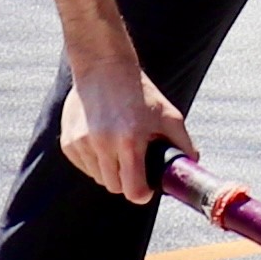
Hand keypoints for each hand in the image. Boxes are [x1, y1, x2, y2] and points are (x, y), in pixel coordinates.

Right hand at [54, 53, 191, 207]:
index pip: (133, 191)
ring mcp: (82, 144)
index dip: (142, 193)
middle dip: (126, 181)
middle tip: (134, 164)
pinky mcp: (68, 143)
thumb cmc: (139, 92)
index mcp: (130, 140)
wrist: (103, 66)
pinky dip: (94, 161)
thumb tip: (192, 164)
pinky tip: (101, 140)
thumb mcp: (168, 115)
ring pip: (98, 178)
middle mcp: (103, 144)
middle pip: (114, 187)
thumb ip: (183, 144)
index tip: (146, 187)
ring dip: (109, 171)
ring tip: (117, 147)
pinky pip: (84, 166)